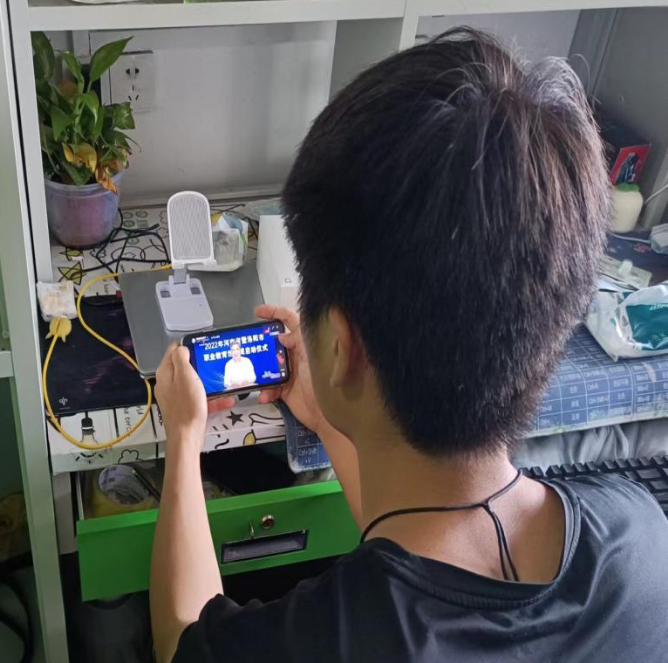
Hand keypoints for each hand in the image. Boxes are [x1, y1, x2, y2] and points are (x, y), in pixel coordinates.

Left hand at [155, 343, 233, 452]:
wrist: (187, 437)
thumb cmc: (187, 405)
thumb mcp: (186, 376)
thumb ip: (181, 358)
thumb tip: (182, 347)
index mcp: (166, 372)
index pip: (174, 350)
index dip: (189, 345)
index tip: (205, 346)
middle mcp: (168, 383)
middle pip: (185, 366)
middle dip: (202, 364)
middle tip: (217, 362)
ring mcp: (176, 396)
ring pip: (194, 383)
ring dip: (209, 382)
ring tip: (226, 380)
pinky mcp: (185, 407)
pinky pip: (199, 398)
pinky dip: (211, 398)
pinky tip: (226, 400)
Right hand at [255, 305, 326, 435]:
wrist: (328, 416)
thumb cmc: (328, 386)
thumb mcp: (313, 358)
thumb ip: (299, 342)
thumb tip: (282, 334)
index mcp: (306, 344)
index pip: (290, 321)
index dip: (275, 313)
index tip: (259, 312)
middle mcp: (297, 356)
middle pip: (274, 343)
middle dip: (260, 344)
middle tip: (249, 345)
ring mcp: (291, 372)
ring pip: (268, 366)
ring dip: (259, 371)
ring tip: (251, 374)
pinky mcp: (286, 389)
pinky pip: (270, 387)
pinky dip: (265, 391)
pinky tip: (265, 395)